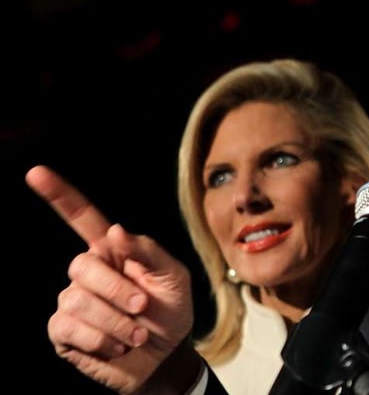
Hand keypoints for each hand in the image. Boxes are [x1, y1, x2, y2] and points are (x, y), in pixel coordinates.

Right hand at [28, 165, 198, 393]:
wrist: (166, 355)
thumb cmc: (171, 311)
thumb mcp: (174, 277)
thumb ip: (148, 251)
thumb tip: (115, 230)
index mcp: (113, 251)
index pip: (81, 218)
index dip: (59, 195)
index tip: (36, 172)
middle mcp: (88, 272)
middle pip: (83, 265)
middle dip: (119, 290)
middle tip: (144, 308)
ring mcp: (72, 300)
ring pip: (78, 300)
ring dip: (117, 321)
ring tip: (136, 334)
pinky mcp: (63, 331)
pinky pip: (71, 328)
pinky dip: (102, 340)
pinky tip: (116, 346)